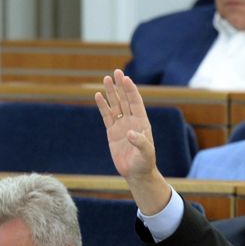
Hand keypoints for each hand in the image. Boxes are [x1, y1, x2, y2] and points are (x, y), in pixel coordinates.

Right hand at [95, 69, 173, 214]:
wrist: (136, 173)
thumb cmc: (144, 163)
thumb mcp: (146, 154)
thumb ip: (140, 143)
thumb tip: (130, 133)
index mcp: (142, 123)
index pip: (136, 102)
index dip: (131, 91)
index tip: (126, 79)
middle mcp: (131, 121)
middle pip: (125, 99)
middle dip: (121, 86)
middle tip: (116, 72)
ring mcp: (121, 125)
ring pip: (115, 105)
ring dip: (111, 93)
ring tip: (106, 79)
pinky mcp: (112, 132)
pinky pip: (107, 116)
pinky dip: (103, 106)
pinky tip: (98, 96)